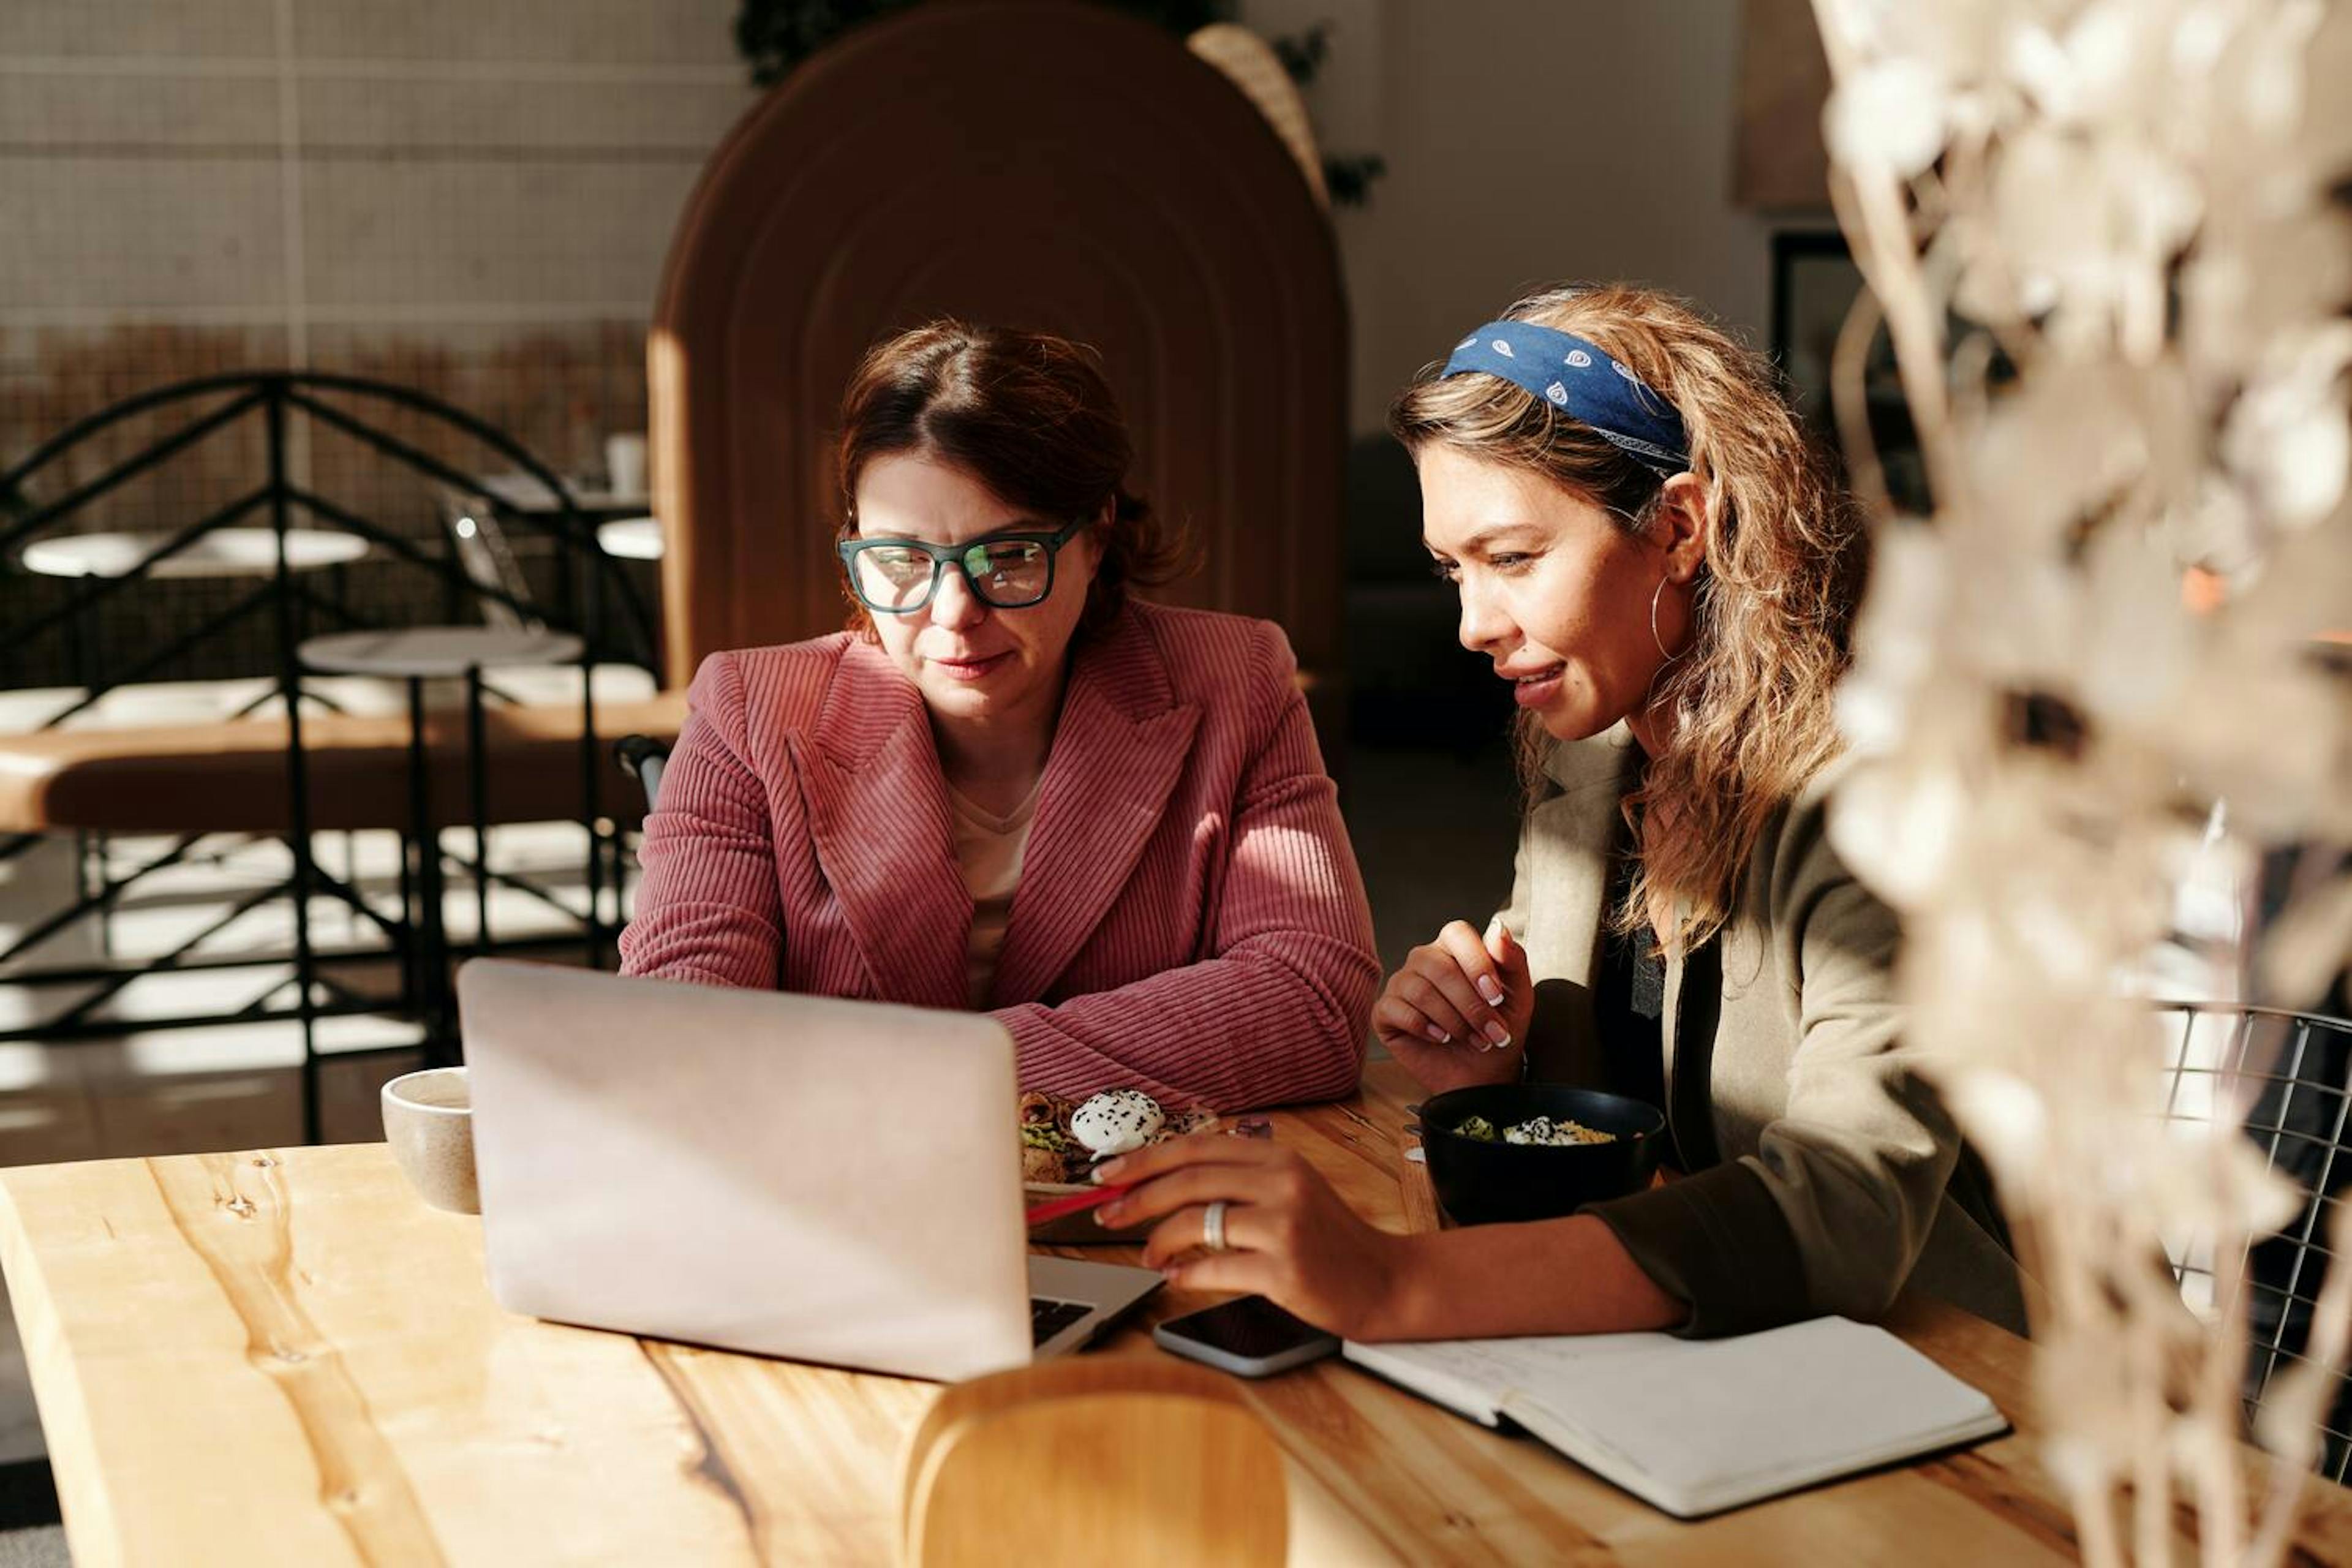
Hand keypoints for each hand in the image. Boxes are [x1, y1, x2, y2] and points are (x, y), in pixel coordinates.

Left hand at [1093, 1136, 1405, 1339]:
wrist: (1383, 1280)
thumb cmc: (1327, 1239)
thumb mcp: (1289, 1190)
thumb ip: (1238, 1180)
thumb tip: (1161, 1183)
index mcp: (1278, 1158)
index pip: (1196, 1146)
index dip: (1144, 1159)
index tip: (1107, 1174)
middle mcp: (1282, 1183)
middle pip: (1190, 1180)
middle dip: (1137, 1198)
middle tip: (1106, 1215)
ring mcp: (1285, 1226)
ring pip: (1197, 1222)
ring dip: (1159, 1241)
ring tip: (1149, 1256)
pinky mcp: (1285, 1269)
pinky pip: (1215, 1268)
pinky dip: (1186, 1275)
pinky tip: (1178, 1278)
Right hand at [1374, 918, 1533, 1095]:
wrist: (1483, 1076)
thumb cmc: (1499, 1031)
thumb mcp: (1518, 996)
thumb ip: (1513, 959)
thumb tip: (1498, 927)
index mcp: (1454, 949)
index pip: (1456, 932)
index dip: (1476, 962)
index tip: (1496, 997)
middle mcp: (1424, 961)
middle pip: (1438, 965)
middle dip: (1470, 1004)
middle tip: (1491, 1032)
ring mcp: (1401, 985)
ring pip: (1419, 989)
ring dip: (1453, 1020)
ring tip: (1471, 1039)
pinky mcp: (1385, 1013)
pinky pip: (1395, 1008)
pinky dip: (1424, 1027)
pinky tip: (1441, 1039)